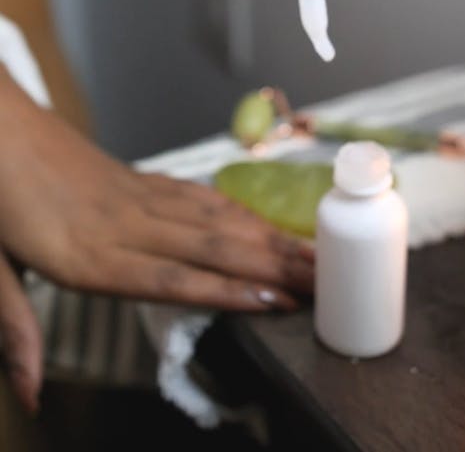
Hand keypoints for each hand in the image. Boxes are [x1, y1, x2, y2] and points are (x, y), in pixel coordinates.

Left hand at [0, 68, 312, 412]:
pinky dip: (235, 209)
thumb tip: (33, 395)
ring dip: (265, 235)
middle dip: (272, 263)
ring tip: (311, 251)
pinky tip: (258, 219)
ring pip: (213, 216)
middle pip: (211, 245)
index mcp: (89, 254)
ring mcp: (138, 196)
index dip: (228, 292)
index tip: (279, 302)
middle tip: (325, 278)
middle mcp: (126, 223)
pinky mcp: (139, 178)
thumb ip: (14, 329)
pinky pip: (197, 195)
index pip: (173, 278)